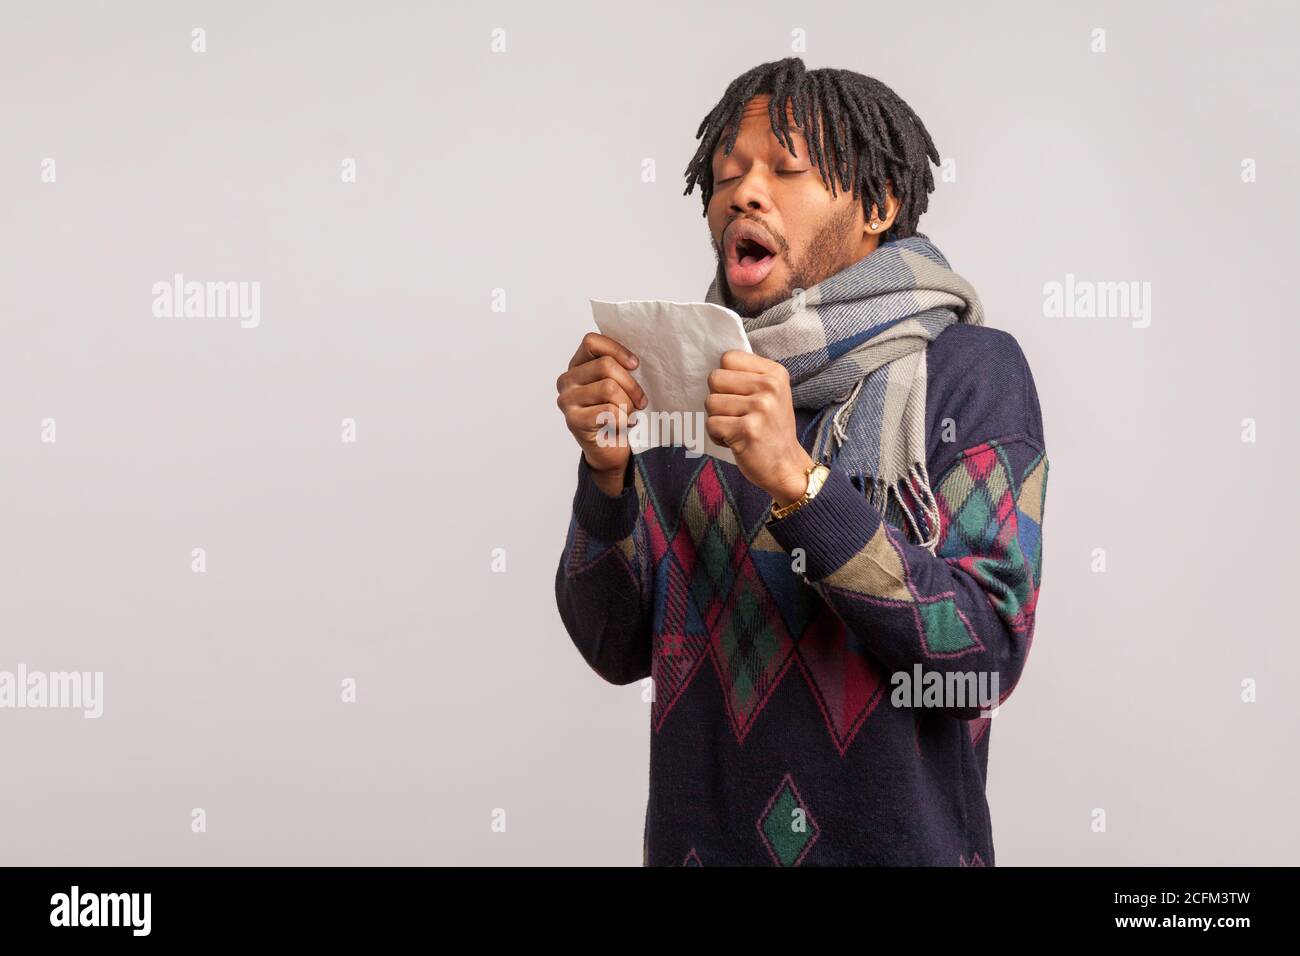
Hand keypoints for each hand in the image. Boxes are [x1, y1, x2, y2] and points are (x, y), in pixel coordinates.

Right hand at [556, 332, 647, 495]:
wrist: (609, 450)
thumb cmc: (616, 414)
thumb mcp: (617, 385)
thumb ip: (618, 369)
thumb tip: (635, 362)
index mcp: (576, 366)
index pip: (592, 342)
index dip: (617, 350)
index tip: (635, 365)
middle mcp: (567, 381)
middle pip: (606, 366)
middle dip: (631, 384)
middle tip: (641, 401)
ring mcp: (567, 401)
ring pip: (609, 388)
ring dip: (627, 404)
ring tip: (628, 414)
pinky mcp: (574, 421)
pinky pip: (609, 411)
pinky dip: (623, 419)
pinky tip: (621, 425)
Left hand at [705, 350, 814, 504]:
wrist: (786, 466)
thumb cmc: (771, 429)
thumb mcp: (771, 395)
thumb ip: (747, 377)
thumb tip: (711, 367)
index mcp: (775, 373)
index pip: (728, 358)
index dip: (725, 379)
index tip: (739, 395)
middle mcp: (770, 387)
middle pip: (715, 378)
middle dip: (718, 399)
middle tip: (736, 414)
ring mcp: (760, 408)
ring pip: (710, 402)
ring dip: (717, 420)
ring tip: (737, 428)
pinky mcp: (747, 430)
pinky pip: (712, 424)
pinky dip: (718, 436)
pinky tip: (736, 441)